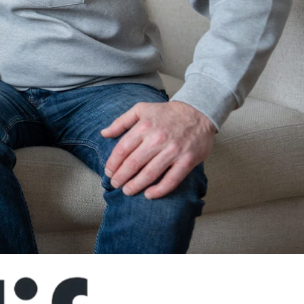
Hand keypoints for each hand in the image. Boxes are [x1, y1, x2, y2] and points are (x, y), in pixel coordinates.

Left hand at [101, 101, 215, 198]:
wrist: (199, 112)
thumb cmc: (167, 112)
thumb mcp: (141, 109)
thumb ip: (121, 122)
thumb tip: (104, 133)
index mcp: (144, 127)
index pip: (122, 149)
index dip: (113, 163)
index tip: (108, 172)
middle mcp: (157, 139)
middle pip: (133, 163)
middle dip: (121, 177)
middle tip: (115, 184)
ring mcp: (173, 151)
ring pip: (150, 174)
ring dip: (136, 185)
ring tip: (127, 191)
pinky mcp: (187, 161)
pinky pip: (171, 180)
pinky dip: (159, 190)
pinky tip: (149, 195)